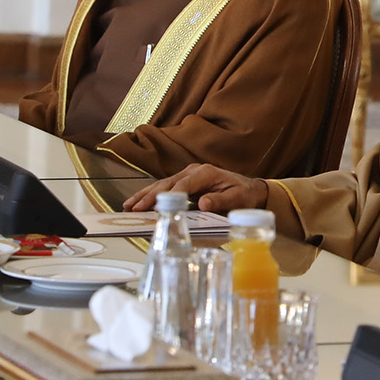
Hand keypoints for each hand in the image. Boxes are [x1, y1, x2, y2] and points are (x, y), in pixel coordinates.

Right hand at [120, 163, 270, 212]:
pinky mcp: (185, 182)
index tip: (156, 207)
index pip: (183, 185)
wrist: (250, 189)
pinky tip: (138, 202)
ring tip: (128, 206)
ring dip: (145, 195)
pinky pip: (165, 188)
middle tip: (134, 208)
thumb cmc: (244, 195)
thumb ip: (220, 201)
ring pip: (162, 185)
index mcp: (206, 173)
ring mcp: (188, 175)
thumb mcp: (237, 199)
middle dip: (149, 196)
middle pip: (167, 184)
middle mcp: (194, 171)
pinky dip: (150, 195)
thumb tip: (202, 204)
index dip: (169, 196)